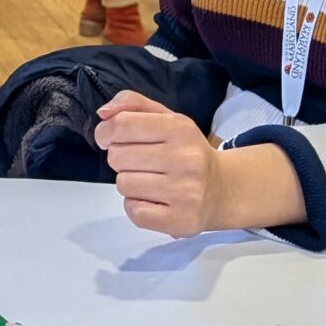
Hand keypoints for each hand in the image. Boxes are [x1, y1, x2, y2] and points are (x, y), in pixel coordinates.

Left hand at [95, 91, 224, 237]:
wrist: (222, 190)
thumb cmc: (186, 150)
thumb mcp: (166, 118)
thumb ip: (132, 104)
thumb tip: (103, 114)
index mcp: (180, 129)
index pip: (122, 125)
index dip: (105, 132)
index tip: (108, 138)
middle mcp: (185, 159)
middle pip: (117, 156)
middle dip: (121, 159)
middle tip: (141, 162)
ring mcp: (185, 192)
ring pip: (123, 184)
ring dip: (129, 183)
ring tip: (150, 181)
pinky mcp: (180, 220)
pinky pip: (133, 210)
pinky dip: (136, 205)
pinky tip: (153, 199)